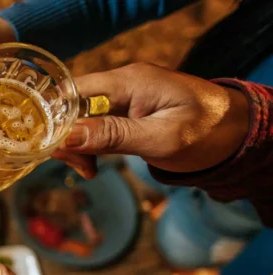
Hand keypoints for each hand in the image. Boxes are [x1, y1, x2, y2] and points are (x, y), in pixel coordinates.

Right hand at [53, 63, 250, 177]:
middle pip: (72, 106)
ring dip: (78, 145)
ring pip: (81, 118)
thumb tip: (67, 137)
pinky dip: (91, 145)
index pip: (73, 92)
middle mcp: (122, 83)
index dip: (55, 119)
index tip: (57, 149)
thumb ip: (113, 136)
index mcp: (129, 81)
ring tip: (90, 170)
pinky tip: (95, 163)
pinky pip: (96, 124)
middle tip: (82, 168)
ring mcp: (125, 96)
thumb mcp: (160, 139)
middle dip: (68, 138)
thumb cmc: (208, 133)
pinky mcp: (128, 110)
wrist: (240, 133)